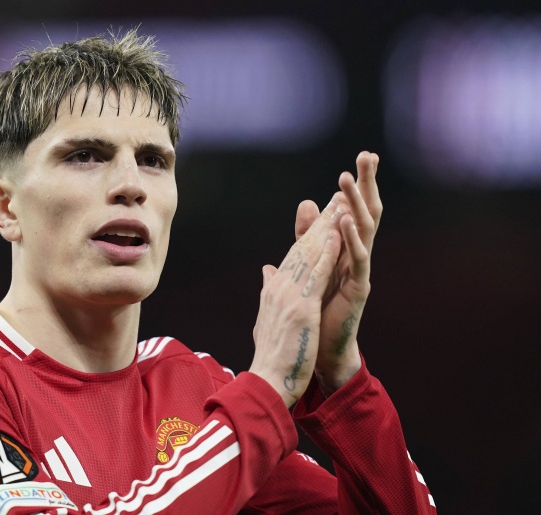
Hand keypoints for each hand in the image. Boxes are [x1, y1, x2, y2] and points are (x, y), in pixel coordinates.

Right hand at [249, 194, 345, 407]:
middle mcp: (279, 286)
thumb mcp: (268, 317)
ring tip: (340, 203)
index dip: (310, 231)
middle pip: (302, 247)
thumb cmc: (272, 356)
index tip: (323, 212)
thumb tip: (267, 271)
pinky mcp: (300, 307)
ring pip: (310, 253)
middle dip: (320, 220)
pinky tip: (337, 234)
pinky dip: (327, 252)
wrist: (267, 381)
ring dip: (326, 226)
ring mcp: (288, 295)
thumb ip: (269, 291)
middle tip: (335, 194)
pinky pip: (316, 274)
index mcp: (274, 290)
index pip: (295, 254)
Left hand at [295, 151, 381, 395]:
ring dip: (356, 203)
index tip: (362, 157)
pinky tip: (345, 218)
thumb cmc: (317, 309)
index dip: (358, 185)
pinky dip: (351, 237)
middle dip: (367, 184)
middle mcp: (356, 256)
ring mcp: (360, 271)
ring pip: (363, 230)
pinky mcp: (359, 289)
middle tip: (368, 155)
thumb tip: (306, 204)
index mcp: (345, 249)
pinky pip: (357, 258)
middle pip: (366, 212)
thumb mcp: (309, 264)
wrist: (321, 350)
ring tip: (347, 180)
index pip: (354, 209)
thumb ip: (308, 235)